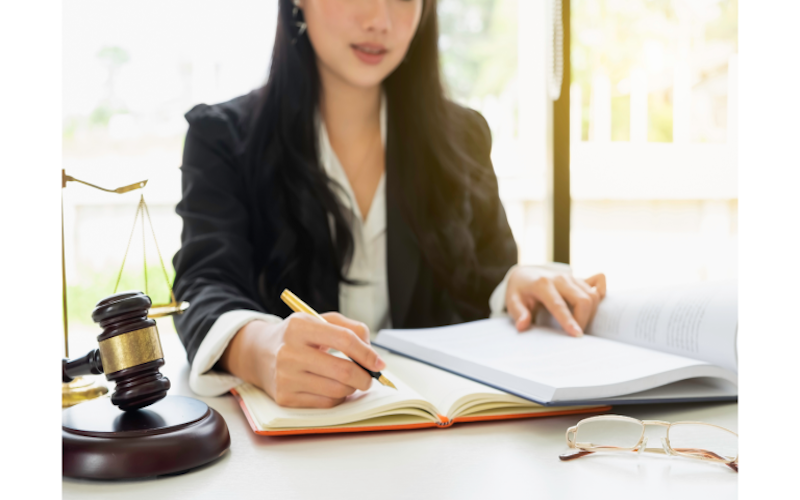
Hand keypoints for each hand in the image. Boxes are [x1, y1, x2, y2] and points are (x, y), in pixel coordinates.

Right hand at [219, 312, 385, 407]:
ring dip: (352, 388)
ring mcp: (285, 377)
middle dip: (365, 376)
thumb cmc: (297, 336)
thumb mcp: (319, 320)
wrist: (259, 353)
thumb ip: (350, 328)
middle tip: (370, 377)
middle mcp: (289, 352)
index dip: (367, 353)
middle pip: (343, 370)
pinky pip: (325, 403)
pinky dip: (338, 397)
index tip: (379, 363)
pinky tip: (334, 387)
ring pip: (337, 390)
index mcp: (299, 327)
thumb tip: (372, 352)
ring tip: (350, 380)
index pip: (344, 340)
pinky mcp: (284, 398)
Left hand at [505, 267, 605, 335]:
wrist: (525, 274)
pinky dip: (600, 294)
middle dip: (584, 319)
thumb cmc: (520, 291)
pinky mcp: (579, 278)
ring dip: (591, 312)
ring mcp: (571, 277)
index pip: (559, 305)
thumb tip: (523, 325)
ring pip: (592, 295)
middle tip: (576, 333)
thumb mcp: (512, 301)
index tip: (577, 335)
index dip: (569, 321)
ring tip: (580, 323)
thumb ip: (518, 313)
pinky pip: (598, 283)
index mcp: (542, 284)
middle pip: (583, 299)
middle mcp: (560, 278)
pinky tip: (594, 305)